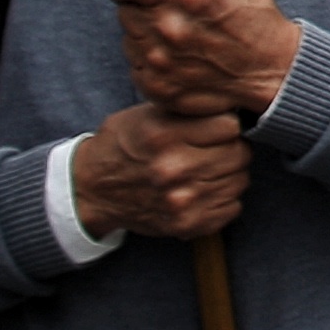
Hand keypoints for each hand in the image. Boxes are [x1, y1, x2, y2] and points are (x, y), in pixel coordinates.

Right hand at [72, 98, 249, 238]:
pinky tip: (205, 190)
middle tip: (215, 150)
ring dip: (229, 174)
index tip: (216, 128)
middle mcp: (173, 169)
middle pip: (239, 154)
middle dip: (232, 149)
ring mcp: (181, 201)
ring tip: (207, 170)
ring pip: (239, 180)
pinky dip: (224, 199)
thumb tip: (233, 104)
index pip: (230, 126)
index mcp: (164, 136)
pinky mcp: (185, 224)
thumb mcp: (147, 114)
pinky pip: (231, 208)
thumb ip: (188, 111)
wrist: (90, 190)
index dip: (226, 125)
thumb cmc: (123, 145)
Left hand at [110, 0, 303, 119]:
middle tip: (172, 13)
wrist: (273, 72)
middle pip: (126, 9)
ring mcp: (161, 62)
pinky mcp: (156, 87)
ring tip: (180, 38)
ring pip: (129, 37)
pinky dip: (150, 61)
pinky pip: (135, 65)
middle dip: (143, 7)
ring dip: (146, 34)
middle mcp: (170, 28)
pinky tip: (177, 58)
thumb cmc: (253, 23)